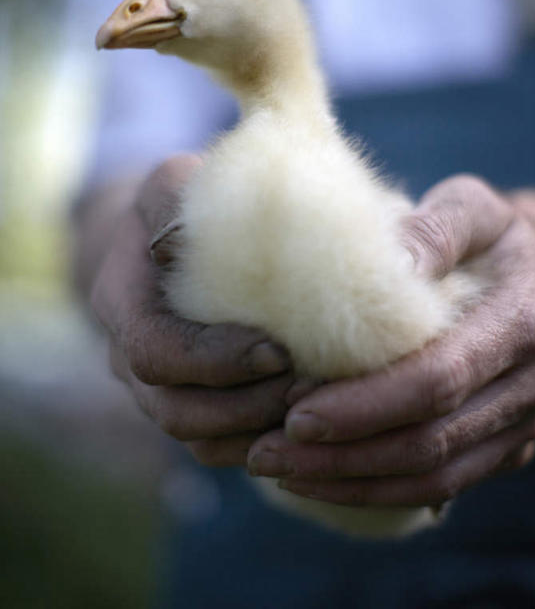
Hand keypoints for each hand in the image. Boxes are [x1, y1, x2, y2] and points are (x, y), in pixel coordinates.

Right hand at [90, 154, 298, 465]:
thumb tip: (214, 223)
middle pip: (176, 410)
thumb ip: (183, 197)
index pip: (155, 351)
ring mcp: (156, 388)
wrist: (165, 240)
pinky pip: (217, 446)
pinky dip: (259, 442)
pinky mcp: (189, 403)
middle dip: (245, 405)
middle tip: (311, 386)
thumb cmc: (180, 205)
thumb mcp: (175, 182)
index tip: (278, 349)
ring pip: (199, 439)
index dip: (214, 360)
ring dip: (258, 430)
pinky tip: (306, 421)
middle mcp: (130, 356)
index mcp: (122, 301)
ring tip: (318, 404)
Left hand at [248, 175, 534, 506]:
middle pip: (430, 439)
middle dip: (343, 453)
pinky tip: (325, 479)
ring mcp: (523, 422)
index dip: (365, 403)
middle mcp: (531, 384)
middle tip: (265, 451)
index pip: (438, 379)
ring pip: (436, 475)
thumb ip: (437, 230)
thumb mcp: (475, 210)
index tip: (294, 412)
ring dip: (353, 481)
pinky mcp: (507, 445)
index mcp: (522, 323)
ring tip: (281, 471)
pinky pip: (445, 484)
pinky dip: (381, 489)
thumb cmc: (498, 237)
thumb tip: (389, 263)